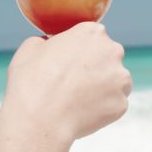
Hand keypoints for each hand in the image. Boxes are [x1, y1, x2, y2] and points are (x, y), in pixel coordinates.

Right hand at [3, 22, 131, 141]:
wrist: (40, 119)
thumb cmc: (32, 82)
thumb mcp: (30, 48)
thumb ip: (47, 41)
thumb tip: (49, 45)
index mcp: (92, 32)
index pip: (92, 37)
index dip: (80, 50)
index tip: (69, 61)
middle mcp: (112, 51)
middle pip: (108, 57)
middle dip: (96, 67)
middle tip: (74, 82)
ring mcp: (120, 79)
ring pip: (115, 81)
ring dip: (103, 87)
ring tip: (78, 99)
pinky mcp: (121, 103)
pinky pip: (114, 104)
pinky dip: (102, 108)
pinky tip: (83, 113)